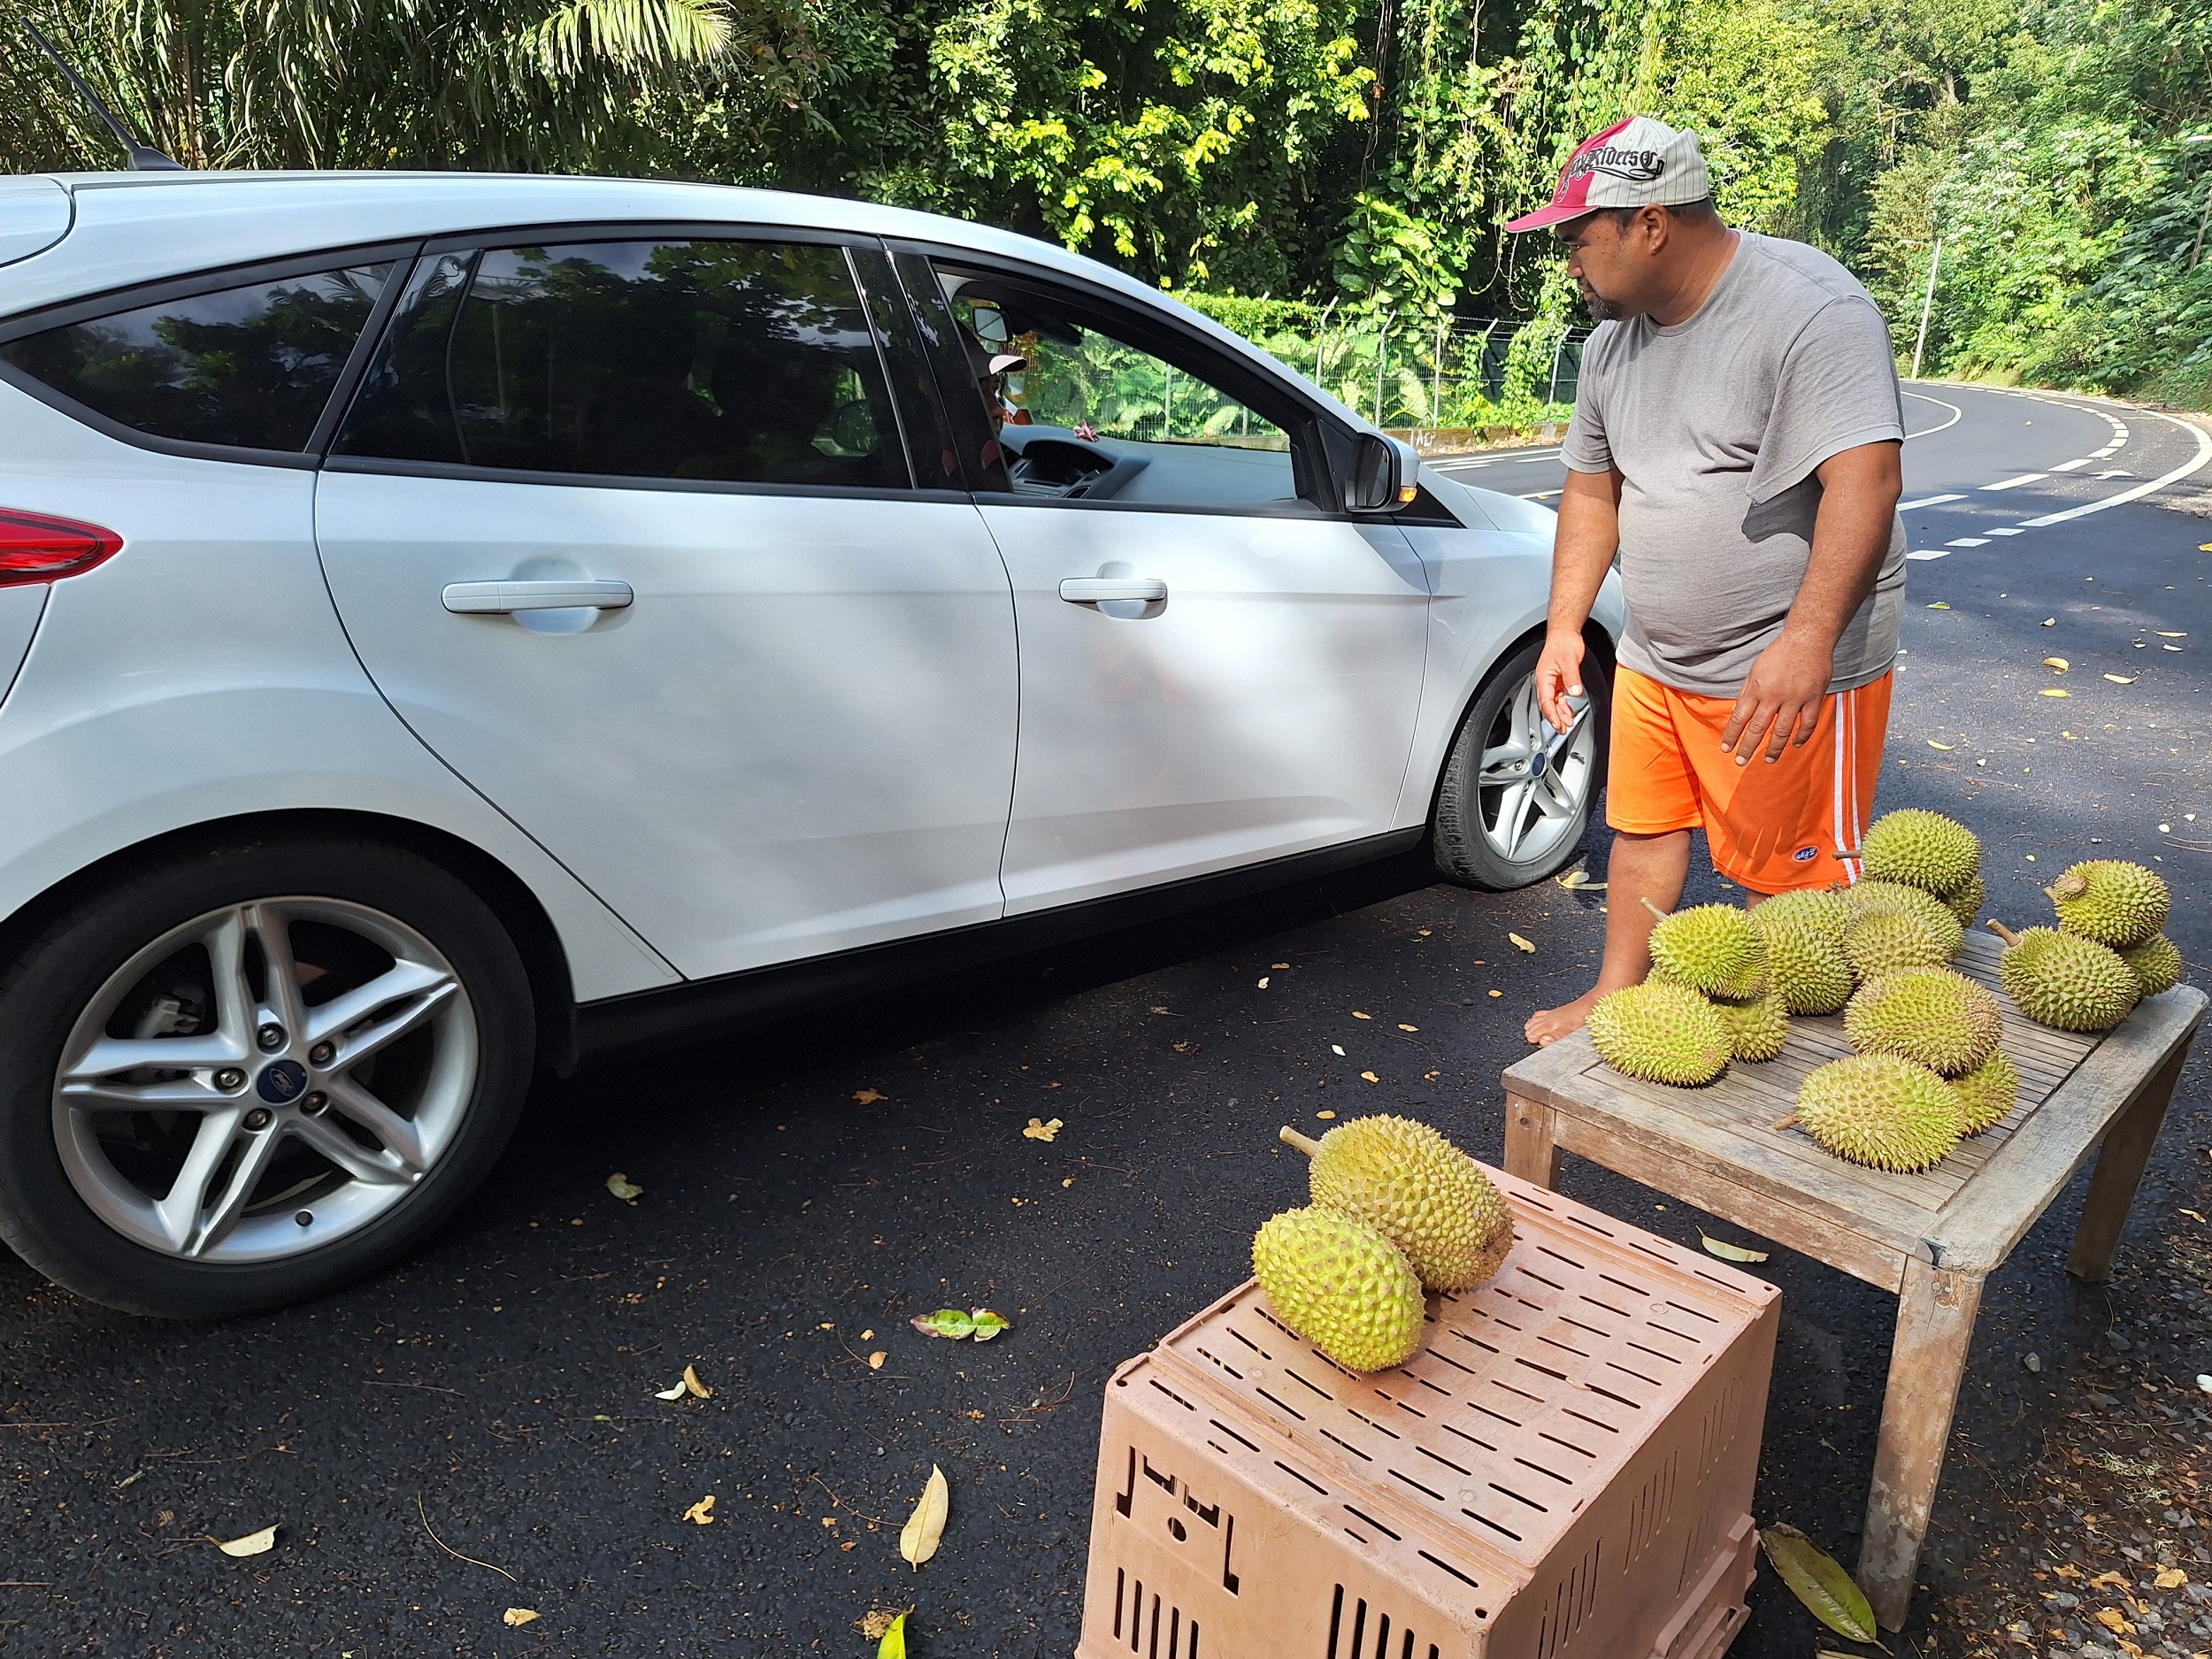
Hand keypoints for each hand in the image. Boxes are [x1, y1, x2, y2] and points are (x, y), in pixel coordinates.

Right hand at [1533, 631, 1586, 731]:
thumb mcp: (1569, 660)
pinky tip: (1569, 711)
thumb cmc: (1563, 642)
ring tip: (1567, 723)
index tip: (1558, 724)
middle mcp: (1545, 681)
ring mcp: (1550, 681)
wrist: (1564, 633)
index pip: (1546, 701)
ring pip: (1553, 702)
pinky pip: (1558, 697)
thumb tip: (1575, 691)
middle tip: (1563, 729)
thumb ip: (1572, 677)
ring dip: (1559, 713)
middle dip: (1555, 718)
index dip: (1552, 715)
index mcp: (1543, 677)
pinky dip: (1563, 706)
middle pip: (1548, 705)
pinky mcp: (1557, 679)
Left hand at [1720, 632, 1833, 764]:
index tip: (1726, 749)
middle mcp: (1774, 696)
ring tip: (1768, 760)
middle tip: (1741, 762)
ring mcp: (1795, 698)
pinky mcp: (1814, 698)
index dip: (1731, 735)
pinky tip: (1796, 745)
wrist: (1807, 639)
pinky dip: (1802, 736)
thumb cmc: (1778, 654)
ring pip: (1783, 731)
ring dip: (1774, 748)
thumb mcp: (1755, 670)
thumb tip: (1736, 712)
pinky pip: (1808, 723)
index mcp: (1757, 689)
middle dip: (1748, 748)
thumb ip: (1746, 692)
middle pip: (1758, 728)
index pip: (1739, 718)